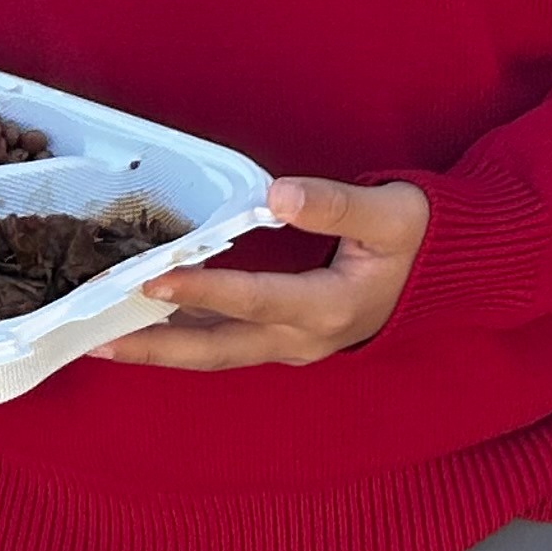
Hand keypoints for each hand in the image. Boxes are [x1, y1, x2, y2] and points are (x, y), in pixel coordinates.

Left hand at [100, 176, 429, 370]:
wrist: (453, 271)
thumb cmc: (423, 235)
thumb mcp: (392, 212)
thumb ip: (334, 204)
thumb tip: (273, 195)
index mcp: (331, 306)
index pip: (254, 300)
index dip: (201, 291)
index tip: (152, 281)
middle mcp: (305, 338)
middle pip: (219, 351)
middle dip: (156, 349)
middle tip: (98, 340)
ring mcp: (295, 345)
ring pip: (219, 355)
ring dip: (163, 351)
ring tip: (107, 341)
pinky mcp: (289, 339)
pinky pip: (229, 346)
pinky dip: (187, 340)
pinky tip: (153, 329)